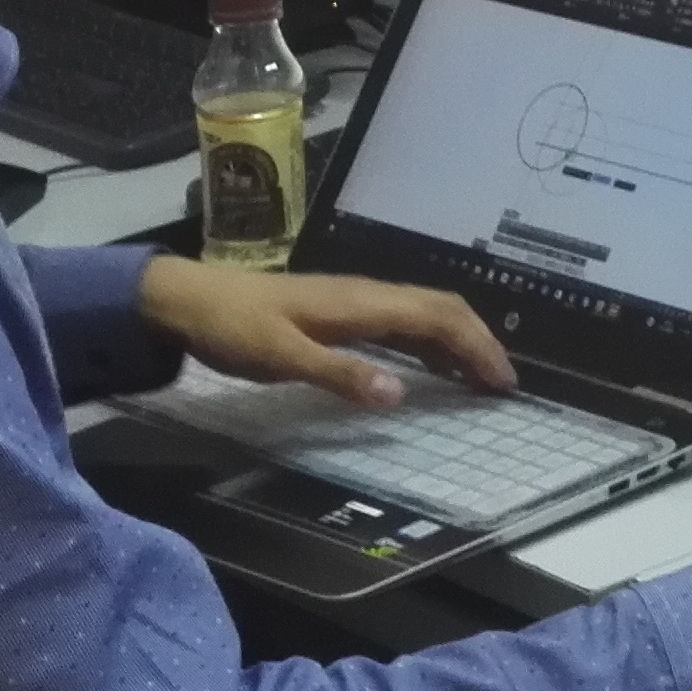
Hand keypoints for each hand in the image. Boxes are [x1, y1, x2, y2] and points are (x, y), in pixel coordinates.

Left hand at [133, 257, 511, 407]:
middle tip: (502, 385)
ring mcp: (355, 301)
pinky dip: (429, 343)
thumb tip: (399, 394)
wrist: (189, 300)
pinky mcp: (341, 312)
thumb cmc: (233, 329)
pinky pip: (402, 322)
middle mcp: (368, 296)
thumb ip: (340, 374)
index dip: (476, 347)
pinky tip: (429, 367)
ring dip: (457, 341)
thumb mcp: (281, 357)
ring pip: (424, 313)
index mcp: (361, 303)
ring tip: (479, 379)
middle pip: (442, 308)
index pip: (438, 317)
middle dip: (479, 343)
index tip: (503, 382)